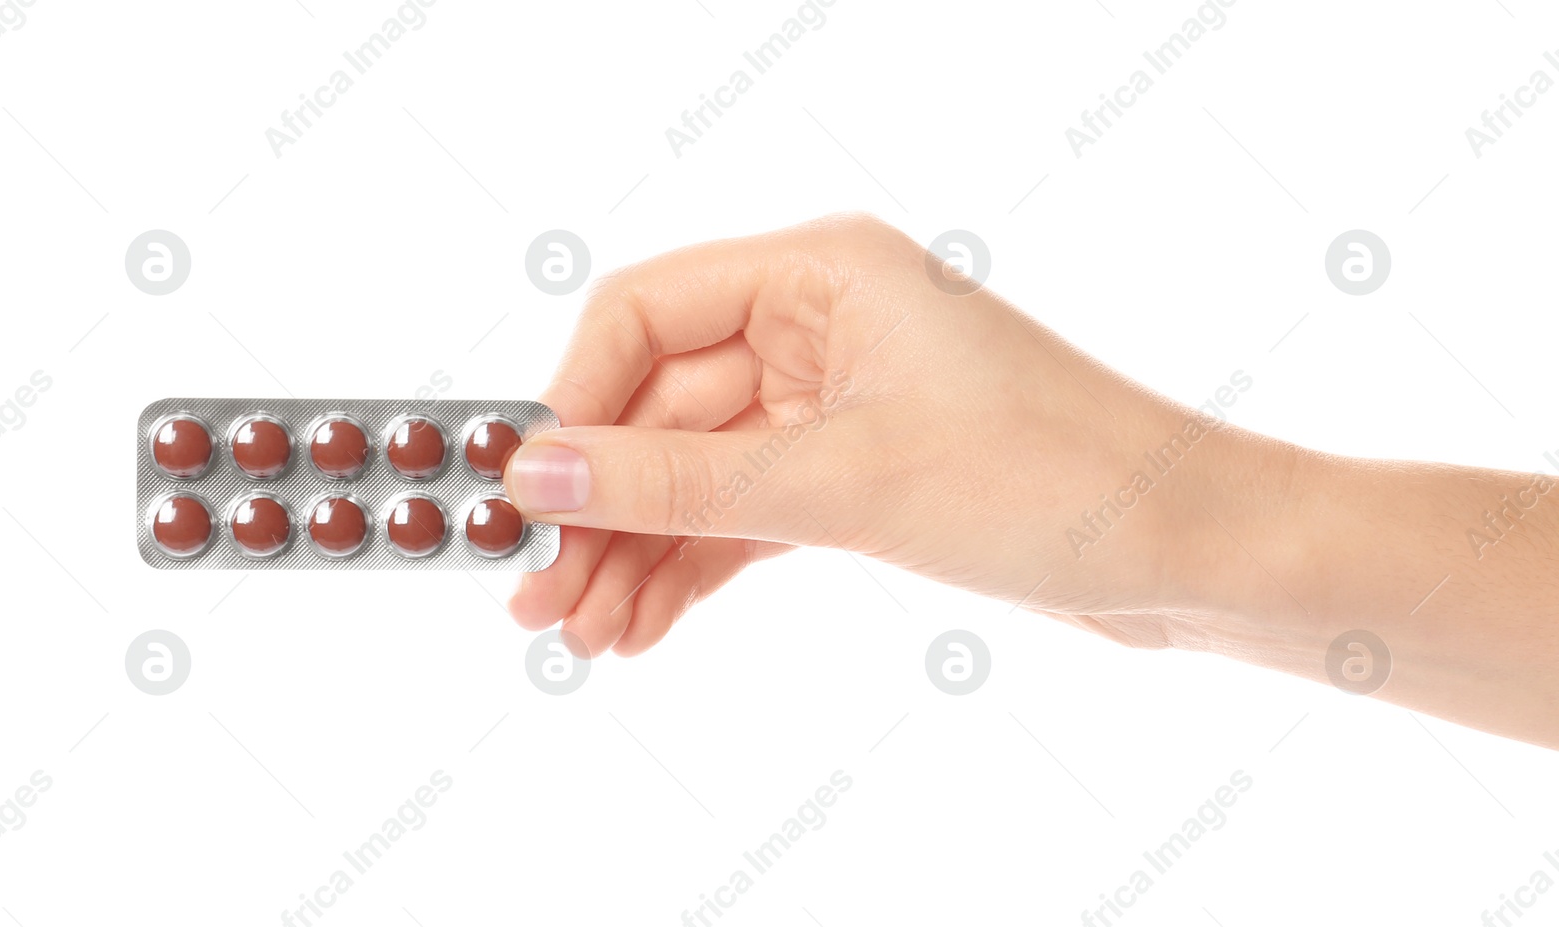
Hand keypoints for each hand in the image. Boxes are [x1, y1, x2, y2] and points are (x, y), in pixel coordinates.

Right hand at [502, 215, 1279, 657]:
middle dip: (602, 505)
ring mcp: (837, 403)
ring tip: (583, 633)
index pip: (645, 315)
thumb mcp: (845, 483)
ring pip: (698, 473)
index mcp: (822, 274)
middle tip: (537, 593)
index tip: (527, 494)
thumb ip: (681, 481)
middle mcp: (822, 324)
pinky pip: (745, 514)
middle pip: (662, 407)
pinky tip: (644, 624)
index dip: (574, 403)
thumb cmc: (1056, 482)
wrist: (1190, 552)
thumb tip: (541, 473)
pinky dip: (696, 567)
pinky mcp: (859, 474)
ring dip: (637, 550)